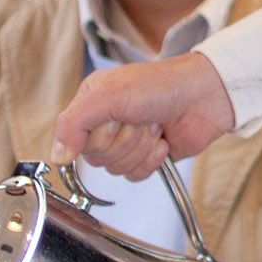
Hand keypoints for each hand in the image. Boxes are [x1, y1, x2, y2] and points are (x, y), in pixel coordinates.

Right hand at [53, 53, 236, 180]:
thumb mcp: (108, 95)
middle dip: (124, 139)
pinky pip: (135, 176)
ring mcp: (126, 141)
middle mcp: (105, 122)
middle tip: (139, 118)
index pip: (75, 138)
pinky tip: (162, 140)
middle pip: (97, 157)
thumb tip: (58, 156)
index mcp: (91, 102)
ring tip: (153, 125)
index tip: (113, 119)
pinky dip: (151, 160)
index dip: (98, 135)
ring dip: (140, 148)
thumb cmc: (159, 85)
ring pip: (117, 169)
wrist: (203, 95)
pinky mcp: (146, 157)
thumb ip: (74, 123)